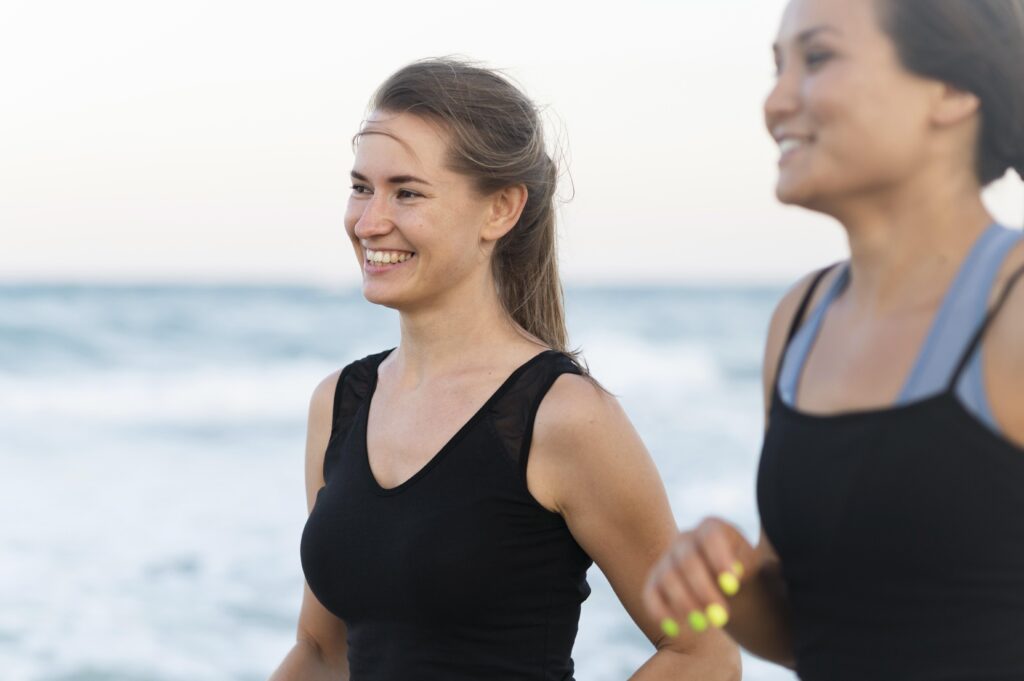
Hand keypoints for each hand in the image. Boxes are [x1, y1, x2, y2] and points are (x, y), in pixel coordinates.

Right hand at [643, 517, 757, 637]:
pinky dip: (659, 611)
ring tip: (707, 623)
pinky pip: (650, 594)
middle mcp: (685, 539)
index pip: (711, 536)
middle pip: (688, 559)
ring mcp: (667, 559)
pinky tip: (673, 627)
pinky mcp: (654, 581)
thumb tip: (737, 573)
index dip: (720, 557)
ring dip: (686, 603)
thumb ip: (749, 565)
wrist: (730, 588)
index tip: (732, 582)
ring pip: (668, 578)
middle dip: (704, 588)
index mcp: (712, 529)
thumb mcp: (755, 567)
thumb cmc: (746, 573)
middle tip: (721, 614)